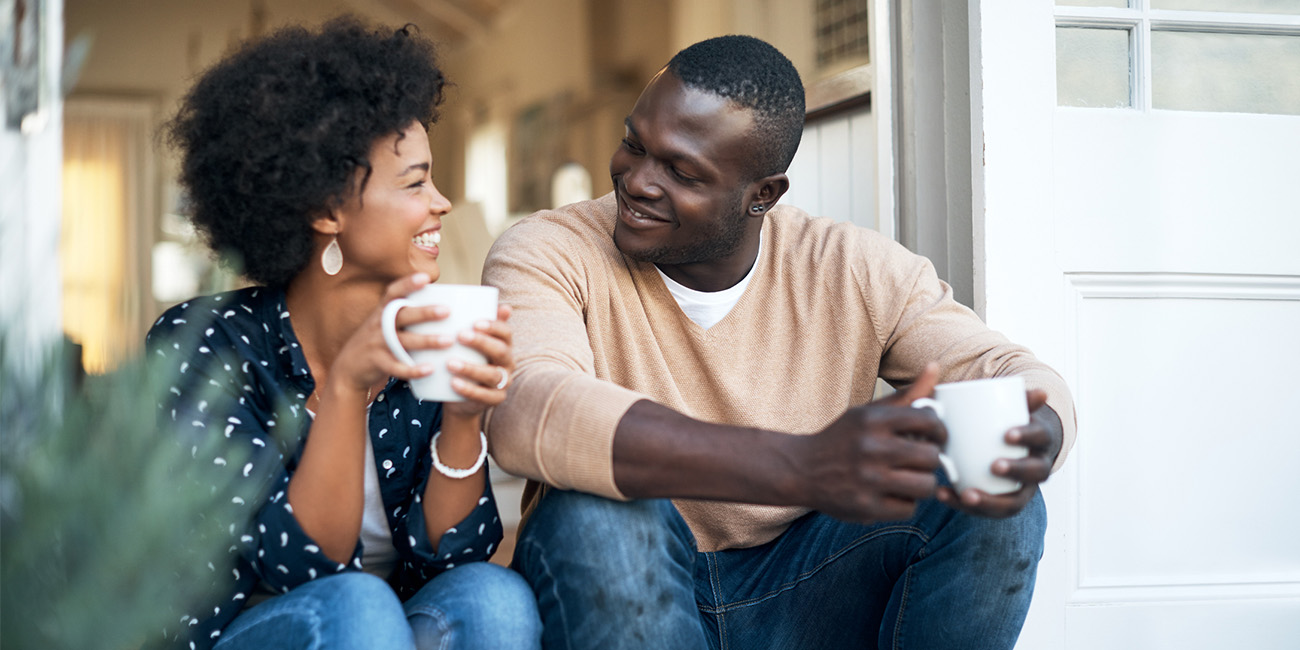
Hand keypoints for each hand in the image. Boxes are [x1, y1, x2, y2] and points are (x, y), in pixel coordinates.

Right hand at [328, 273, 446, 395]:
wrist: (348, 368)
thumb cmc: (376, 342)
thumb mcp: (383, 323)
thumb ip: (404, 314)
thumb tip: (439, 302)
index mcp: (381, 312)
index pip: (393, 293)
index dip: (408, 284)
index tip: (425, 278)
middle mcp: (378, 325)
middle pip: (402, 316)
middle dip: (424, 312)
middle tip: (447, 310)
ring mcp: (377, 344)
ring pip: (403, 341)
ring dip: (427, 341)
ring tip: (448, 340)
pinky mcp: (377, 363)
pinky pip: (396, 367)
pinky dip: (413, 369)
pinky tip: (430, 369)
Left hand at [442, 303, 513, 419]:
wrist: (460, 398)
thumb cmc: (464, 362)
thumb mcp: (466, 344)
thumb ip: (470, 324)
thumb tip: (474, 299)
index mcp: (503, 345)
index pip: (505, 333)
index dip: (494, 326)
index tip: (475, 322)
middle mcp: (507, 363)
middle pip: (501, 351)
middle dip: (482, 343)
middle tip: (460, 335)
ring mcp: (503, 383)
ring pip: (492, 374)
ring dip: (471, 368)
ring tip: (450, 363)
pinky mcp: (494, 400)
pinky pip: (484, 396)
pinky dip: (469, 389)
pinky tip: (453, 383)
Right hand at [791, 364, 947, 522]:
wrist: (800, 470)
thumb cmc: (843, 439)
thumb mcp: (868, 412)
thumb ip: (906, 394)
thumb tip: (935, 366)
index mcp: (873, 420)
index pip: (929, 421)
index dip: (939, 430)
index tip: (934, 436)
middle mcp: (871, 448)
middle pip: (932, 457)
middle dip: (930, 459)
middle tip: (920, 460)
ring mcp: (868, 480)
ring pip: (925, 486)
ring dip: (922, 483)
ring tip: (910, 478)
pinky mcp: (866, 507)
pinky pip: (909, 509)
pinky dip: (905, 502)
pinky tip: (892, 493)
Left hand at [935, 388, 1062, 517]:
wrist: (1013, 444)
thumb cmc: (1007, 421)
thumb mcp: (1012, 407)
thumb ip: (1016, 397)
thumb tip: (1035, 390)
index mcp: (1040, 440)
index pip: (1040, 438)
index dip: (1026, 437)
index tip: (1006, 434)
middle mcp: (1037, 468)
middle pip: (1035, 473)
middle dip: (1016, 471)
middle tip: (993, 465)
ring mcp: (1022, 490)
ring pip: (1013, 503)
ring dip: (990, 501)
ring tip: (966, 494)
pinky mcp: (1002, 502)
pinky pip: (987, 511)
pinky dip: (964, 505)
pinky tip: (943, 494)